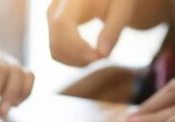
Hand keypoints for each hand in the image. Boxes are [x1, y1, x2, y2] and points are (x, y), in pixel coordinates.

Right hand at [48, 0, 170, 66]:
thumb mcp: (122, 10)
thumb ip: (113, 31)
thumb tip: (103, 55)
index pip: (62, 25)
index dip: (77, 46)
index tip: (99, 57)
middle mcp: (56, 7)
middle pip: (56, 42)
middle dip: (79, 57)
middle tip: (103, 57)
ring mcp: (52, 19)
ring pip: (55, 51)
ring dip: (77, 61)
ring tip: (99, 56)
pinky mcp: (54, 28)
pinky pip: (57, 51)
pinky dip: (73, 60)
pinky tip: (91, 55)